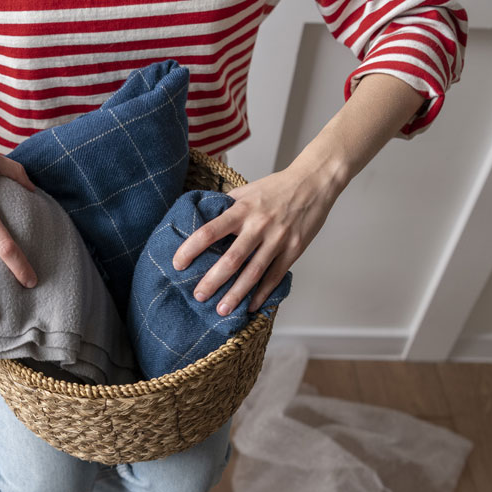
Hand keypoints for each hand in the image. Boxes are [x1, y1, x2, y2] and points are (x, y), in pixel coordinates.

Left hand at [172, 148, 347, 315]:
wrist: (314, 182)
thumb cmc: (277, 187)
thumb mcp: (247, 190)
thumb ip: (227, 206)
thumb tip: (202, 218)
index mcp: (242, 209)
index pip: (210, 231)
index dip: (191, 248)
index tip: (177, 264)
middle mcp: (258, 225)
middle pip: (231, 259)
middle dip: (212, 281)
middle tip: (198, 296)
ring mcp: (278, 239)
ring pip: (253, 272)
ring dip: (236, 294)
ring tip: (221, 310)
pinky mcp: (293, 250)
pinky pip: (275, 276)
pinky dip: (262, 293)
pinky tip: (250, 306)